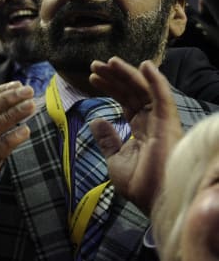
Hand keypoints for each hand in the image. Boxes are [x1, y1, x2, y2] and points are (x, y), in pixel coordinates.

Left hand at [87, 58, 181, 213]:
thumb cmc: (138, 184)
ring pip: (144, 89)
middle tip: (95, 64)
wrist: (152, 199)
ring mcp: (161, 122)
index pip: (125, 101)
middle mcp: (152, 122)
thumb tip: (96, 120)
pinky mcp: (168, 123)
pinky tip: (144, 65)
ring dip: (127, 73)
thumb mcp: (115, 159)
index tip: (92, 77)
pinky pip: (163, 97)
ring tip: (109, 61)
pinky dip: (155, 80)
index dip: (110, 87)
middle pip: (132, 92)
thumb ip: (107, 139)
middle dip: (114, 76)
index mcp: (140, 129)